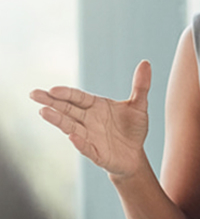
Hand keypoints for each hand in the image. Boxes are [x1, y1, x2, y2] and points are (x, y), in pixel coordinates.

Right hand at [30, 61, 151, 179]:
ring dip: (58, 120)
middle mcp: (88, 121)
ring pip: (70, 127)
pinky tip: (72, 137)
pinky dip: (79, 142)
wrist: (135, 156)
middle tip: (33, 94)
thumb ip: (141, 86)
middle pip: (67, 110)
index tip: (52, 89)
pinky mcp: (95, 153)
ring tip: (44, 112)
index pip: (78, 98)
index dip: (66, 93)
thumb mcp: (140, 105)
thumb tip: (146, 62)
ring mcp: (89, 137)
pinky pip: (86, 147)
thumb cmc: (133, 128)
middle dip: (51, 102)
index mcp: (96, 107)